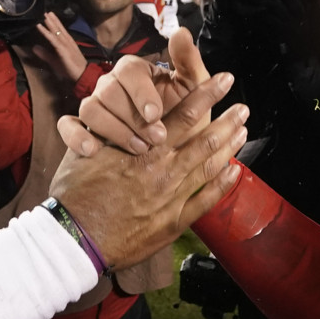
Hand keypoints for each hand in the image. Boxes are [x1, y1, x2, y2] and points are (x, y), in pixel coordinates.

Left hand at [33, 11, 86, 84]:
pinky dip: (46, 33)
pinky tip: (41, 27)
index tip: (50, 15)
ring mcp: (66, 45)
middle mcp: (68, 42)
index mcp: (68, 44)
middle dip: (53, 20)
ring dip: (50, 23)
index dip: (55, 23)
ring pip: (56, 32)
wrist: (83, 75)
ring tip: (45, 15)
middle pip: (59, 29)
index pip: (61, 31)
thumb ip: (45, 54)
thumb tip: (35, 47)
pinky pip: (53, 40)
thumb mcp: (55, 61)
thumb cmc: (71, 70)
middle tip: (47, 12)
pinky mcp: (63, 50)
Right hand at [49, 76, 247, 268]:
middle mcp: (163, 170)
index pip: (184, 114)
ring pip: (209, 167)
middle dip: (228, 120)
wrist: (75, 238)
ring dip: (229, 148)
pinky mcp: (173, 222)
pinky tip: (234, 172)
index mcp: (144, 149)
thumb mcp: (88, 150)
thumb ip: (109, 131)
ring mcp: (171, 197)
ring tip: (243, 132)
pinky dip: (222, 185)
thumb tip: (120, 111)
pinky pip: (205, 201)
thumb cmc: (76, 194)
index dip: (207, 94)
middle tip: (244, 108)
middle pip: (205, 139)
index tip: (224, 80)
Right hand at [59, 27, 216, 155]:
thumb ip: (188, 61)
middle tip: (156, 139)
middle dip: (132, 117)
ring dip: (112, 130)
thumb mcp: (192, 90)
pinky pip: (68, 127)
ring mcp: (94, 105)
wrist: (175, 148)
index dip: (140, 93)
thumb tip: (181, 32)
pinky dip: (76, 137)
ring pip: (89, 109)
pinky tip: (93, 150)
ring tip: (137, 148)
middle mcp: (110, 84)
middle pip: (108, 91)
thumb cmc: (183, 115)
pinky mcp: (82, 128)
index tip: (155, 114)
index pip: (128, 72)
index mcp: (134, 71)